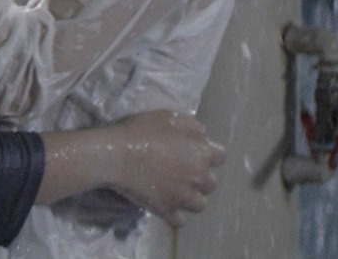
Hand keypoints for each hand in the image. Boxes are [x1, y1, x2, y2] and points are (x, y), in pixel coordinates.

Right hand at [107, 111, 224, 227]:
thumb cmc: (142, 131)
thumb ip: (193, 126)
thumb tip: (203, 136)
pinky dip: (174, 214)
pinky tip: (165, 205)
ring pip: (199, 204)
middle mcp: (198, 178)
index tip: (192, 151)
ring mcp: (183, 197)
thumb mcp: (170, 117)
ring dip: (191, 197)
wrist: (117, 154)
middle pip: (211, 183)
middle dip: (200, 177)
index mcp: (201, 154)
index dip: (207, 153)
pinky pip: (178, 220)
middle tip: (182, 171)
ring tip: (175, 190)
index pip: (220, 157)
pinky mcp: (166, 210)